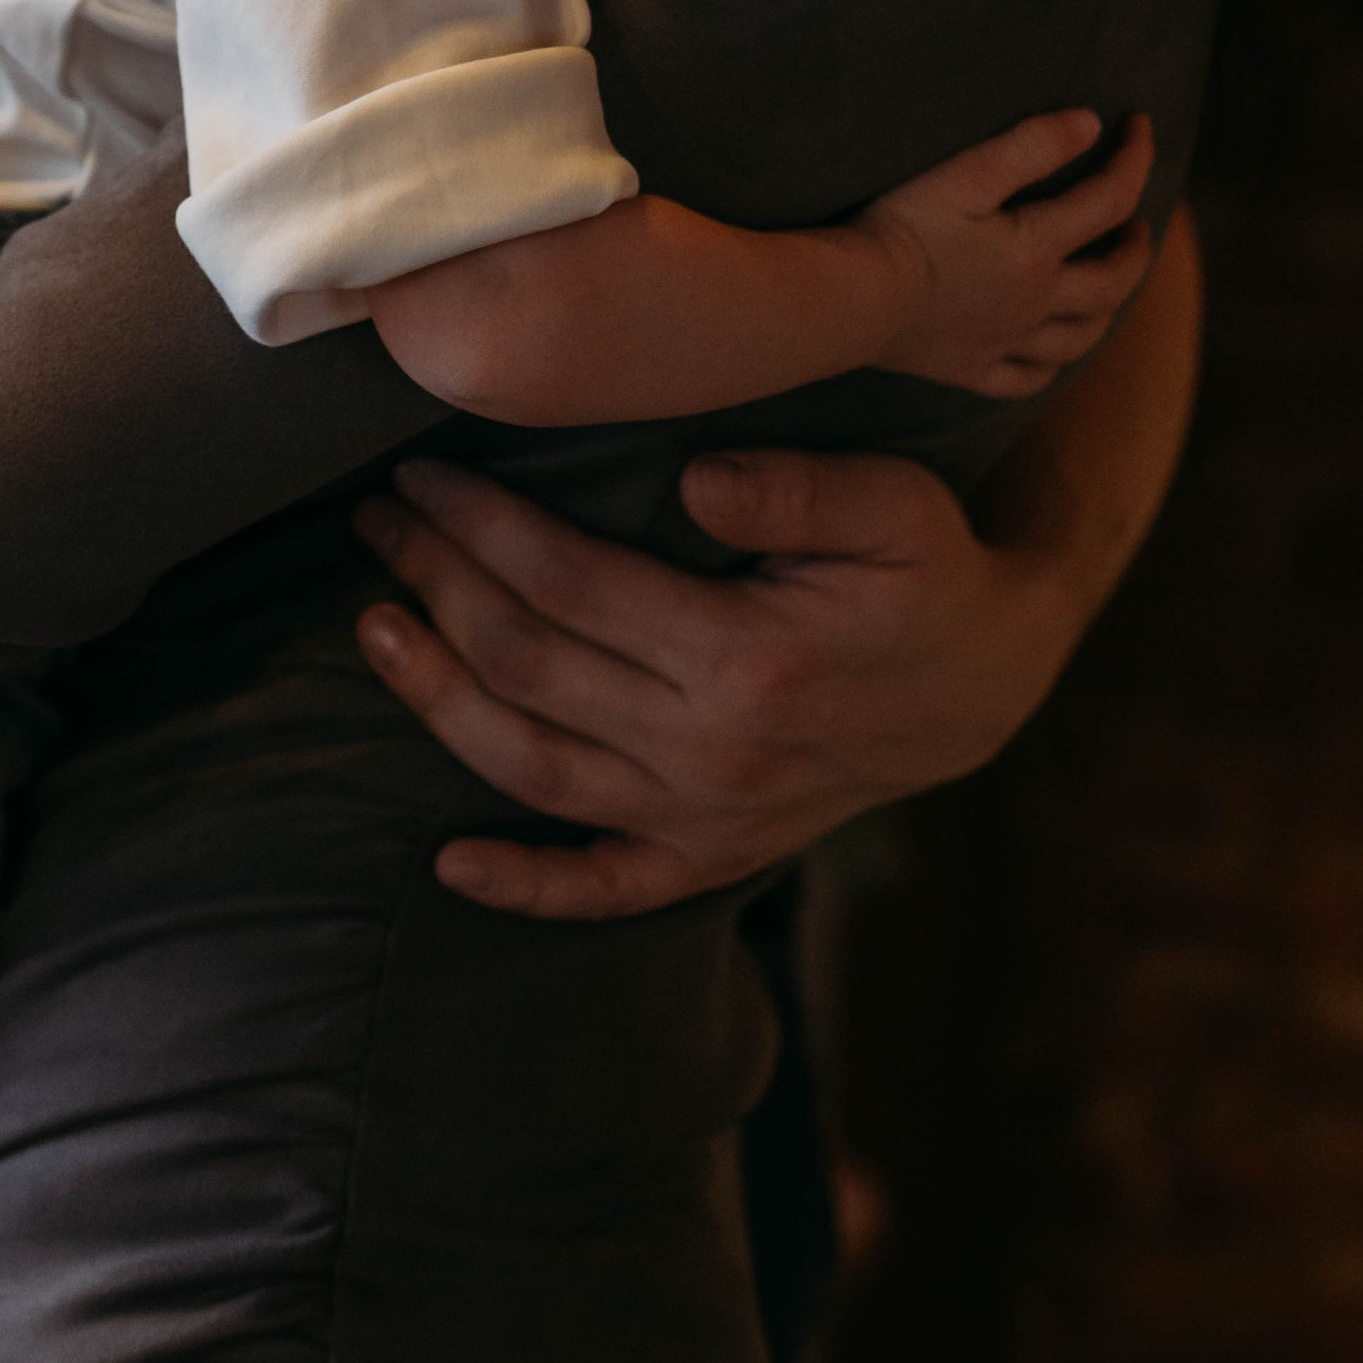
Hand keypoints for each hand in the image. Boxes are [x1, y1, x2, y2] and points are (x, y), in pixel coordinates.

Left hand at [353, 443, 1085, 920]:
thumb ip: (798, 488)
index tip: (421, 472)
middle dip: (438, 584)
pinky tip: (449, 864)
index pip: (571, 585)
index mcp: (748, 661)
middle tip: (376, 521)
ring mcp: (706, 820)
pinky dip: (524, 887)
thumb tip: (693, 479)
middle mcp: (712, 757)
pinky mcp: (712, 858)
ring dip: (438, 701)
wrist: (989, 683)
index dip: (484, 525)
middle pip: (531, 667)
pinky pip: (603, 890)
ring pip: (534, 770)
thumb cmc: (929, 570)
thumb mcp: (897, 505)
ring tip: (373, 628)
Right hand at [859, 106, 1153, 395]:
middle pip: (1112, 284)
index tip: (1140, 125)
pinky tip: (1044, 355)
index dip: (1134, 159)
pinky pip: (1025, 379)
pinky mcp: (968, 369)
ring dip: (1105, 311)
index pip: (1110, 200)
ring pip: (1078, 338)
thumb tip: (1092, 124)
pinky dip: (1046, 366)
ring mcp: (1004, 343)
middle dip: (1134, 250)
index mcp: (1038, 250)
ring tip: (1106, 289)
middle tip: (1136, 225)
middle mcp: (1035, 304)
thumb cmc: (905, 228)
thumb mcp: (968, 174)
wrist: (855, 301)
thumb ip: (1032, 147)